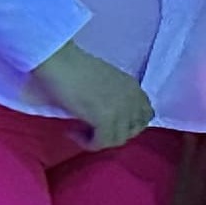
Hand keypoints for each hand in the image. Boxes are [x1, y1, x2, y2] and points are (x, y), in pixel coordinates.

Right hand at [34, 41, 152, 152]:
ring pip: (118, 140)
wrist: (59, 61)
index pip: (146, 115)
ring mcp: (121, 109)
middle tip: (94, 129)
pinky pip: (101, 143)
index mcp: (134, 87)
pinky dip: (86, 143)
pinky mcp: (105, 119)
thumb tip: (112, 120)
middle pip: (134, 131)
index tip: (109, 123)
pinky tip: (72, 131)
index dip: (129, 124)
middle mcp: (133, 99)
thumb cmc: (74, 67)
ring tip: (79, 130)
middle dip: (114, 133)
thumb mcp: (106, 81)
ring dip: (99, 140)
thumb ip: (116, 97)